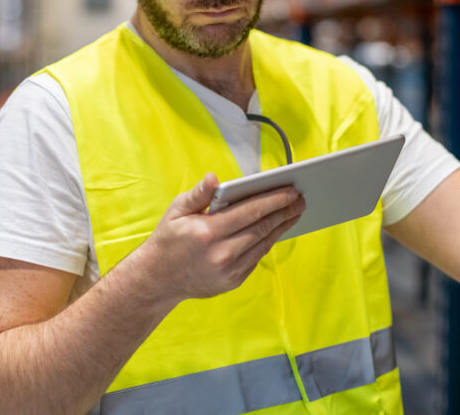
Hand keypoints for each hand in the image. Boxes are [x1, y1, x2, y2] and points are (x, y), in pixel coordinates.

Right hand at [130, 174, 303, 303]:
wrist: (158, 279)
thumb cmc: (169, 239)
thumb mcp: (177, 211)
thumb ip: (199, 194)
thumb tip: (214, 178)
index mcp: (208, 232)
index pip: (249, 212)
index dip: (273, 200)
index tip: (291, 190)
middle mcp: (221, 253)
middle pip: (262, 228)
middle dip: (284, 211)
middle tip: (300, 199)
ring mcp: (229, 271)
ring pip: (264, 244)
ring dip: (282, 227)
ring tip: (295, 212)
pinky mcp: (233, 281)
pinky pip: (257, 257)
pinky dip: (268, 242)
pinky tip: (276, 229)